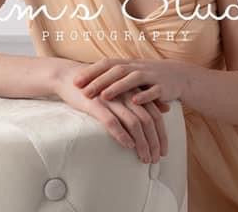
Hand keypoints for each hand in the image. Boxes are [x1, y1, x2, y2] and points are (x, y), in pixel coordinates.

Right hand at [49, 58, 168, 163]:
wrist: (70, 77)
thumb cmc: (101, 86)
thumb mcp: (126, 91)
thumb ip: (146, 98)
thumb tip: (167, 108)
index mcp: (135, 92)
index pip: (155, 115)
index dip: (162, 135)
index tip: (163, 152)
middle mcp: (127, 94)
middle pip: (148, 120)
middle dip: (154, 142)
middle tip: (155, 159)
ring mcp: (112, 99)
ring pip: (134, 123)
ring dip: (141, 143)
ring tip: (144, 158)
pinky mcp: (96, 104)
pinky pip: (112, 121)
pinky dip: (122, 135)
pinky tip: (128, 146)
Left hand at [72, 58, 187, 105]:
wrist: (178, 76)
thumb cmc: (147, 77)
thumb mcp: (129, 74)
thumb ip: (111, 76)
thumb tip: (87, 83)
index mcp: (128, 64)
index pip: (106, 64)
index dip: (91, 71)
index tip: (75, 82)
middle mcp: (137, 67)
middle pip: (116, 70)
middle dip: (99, 81)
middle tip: (83, 91)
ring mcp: (151, 76)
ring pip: (133, 79)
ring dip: (118, 87)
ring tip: (104, 96)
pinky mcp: (163, 87)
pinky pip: (153, 90)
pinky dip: (144, 95)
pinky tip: (134, 101)